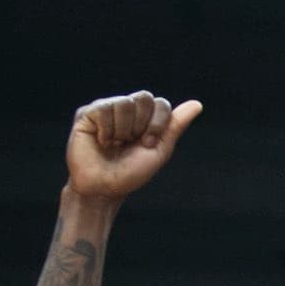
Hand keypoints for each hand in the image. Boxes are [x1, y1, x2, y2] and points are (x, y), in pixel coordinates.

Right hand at [65, 90, 202, 203]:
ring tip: (114, 144)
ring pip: (124, 103)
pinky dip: (106, 130)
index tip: (148, 144)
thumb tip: (197, 104)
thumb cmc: (131, 172)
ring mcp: (106, 108)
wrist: (104, 187)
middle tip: (130, 143)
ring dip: (123, 130)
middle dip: (141, 126)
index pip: (160, 103)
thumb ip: (175, 126)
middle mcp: (126, 109)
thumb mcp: (159, 150)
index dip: (158, 124)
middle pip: (144, 98)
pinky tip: (101, 141)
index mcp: (145, 117)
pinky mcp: (87, 113)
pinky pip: (104, 109)